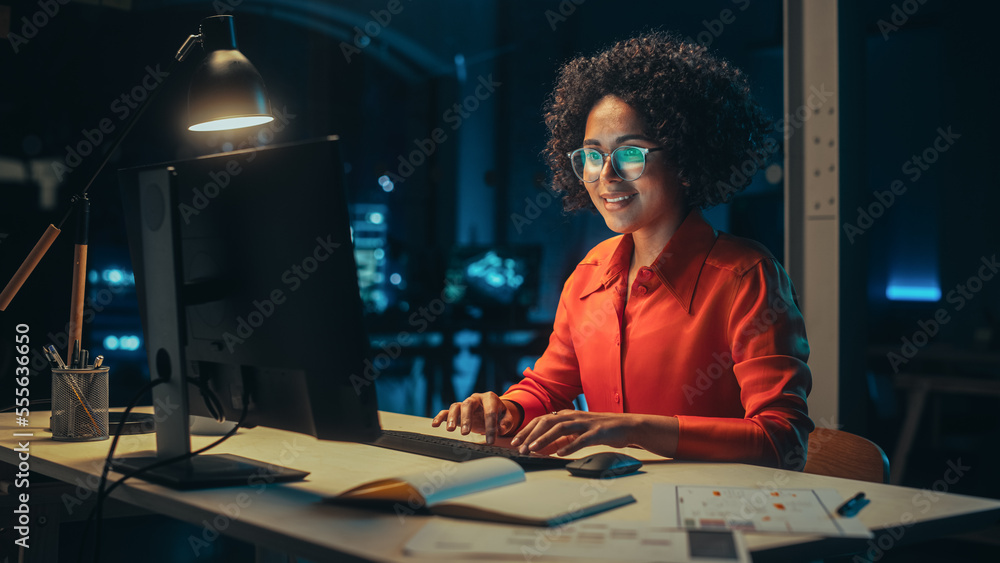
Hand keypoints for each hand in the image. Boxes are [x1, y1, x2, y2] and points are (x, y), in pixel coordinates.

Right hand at [431, 393, 520, 444]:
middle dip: (467, 419)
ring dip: (452, 418)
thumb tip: (499, 429)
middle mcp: (476, 398)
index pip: (490, 412)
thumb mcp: (507, 418)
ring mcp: (465, 403)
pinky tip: (434, 424)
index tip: (490, 441)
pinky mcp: (458, 410)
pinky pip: (446, 411)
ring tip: (450, 430)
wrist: (494, 410)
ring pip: (456, 406)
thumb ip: (506, 423)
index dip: (490, 427)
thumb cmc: (501, 415)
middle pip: (468, 404)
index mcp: (490, 398)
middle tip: (465, 433)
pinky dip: (440, 417)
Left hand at [510, 411, 639, 456]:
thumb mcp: (578, 432)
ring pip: (561, 428)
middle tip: (520, 447)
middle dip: (531, 434)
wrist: (627, 426)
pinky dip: (569, 446)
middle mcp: (574, 416)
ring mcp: (586, 423)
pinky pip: (581, 439)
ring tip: (534, 448)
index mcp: (568, 415)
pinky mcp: (597, 432)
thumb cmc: (601, 430)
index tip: (516, 441)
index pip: (542, 420)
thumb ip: (561, 438)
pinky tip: (560, 454)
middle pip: (547, 422)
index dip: (527, 430)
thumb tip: (543, 448)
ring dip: (545, 438)